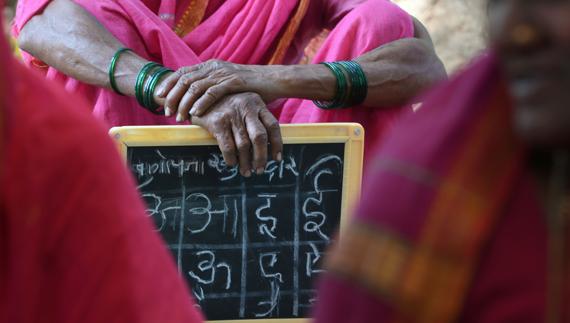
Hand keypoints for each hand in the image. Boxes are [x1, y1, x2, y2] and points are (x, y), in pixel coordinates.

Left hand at [156, 60, 275, 120]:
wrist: (273, 80)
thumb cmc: (250, 86)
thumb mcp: (227, 84)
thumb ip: (212, 87)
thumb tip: (195, 100)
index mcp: (210, 66)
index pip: (183, 72)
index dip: (169, 84)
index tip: (159, 97)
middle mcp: (214, 67)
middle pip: (185, 79)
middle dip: (172, 97)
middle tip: (167, 112)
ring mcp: (223, 73)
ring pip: (195, 86)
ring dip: (184, 102)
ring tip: (179, 116)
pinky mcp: (234, 82)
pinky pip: (212, 92)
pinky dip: (201, 103)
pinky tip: (195, 113)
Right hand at [190, 92, 282, 176]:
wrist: (199, 96)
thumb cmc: (226, 105)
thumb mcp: (244, 106)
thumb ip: (255, 120)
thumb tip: (266, 148)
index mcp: (257, 103)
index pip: (273, 126)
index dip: (277, 144)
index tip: (277, 159)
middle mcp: (246, 107)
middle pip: (260, 137)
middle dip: (261, 157)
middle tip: (260, 170)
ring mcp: (231, 114)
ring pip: (244, 145)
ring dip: (246, 162)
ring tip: (246, 172)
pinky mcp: (217, 122)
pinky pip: (228, 147)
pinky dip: (231, 159)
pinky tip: (232, 163)